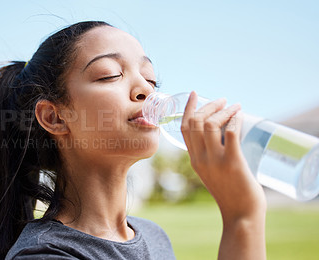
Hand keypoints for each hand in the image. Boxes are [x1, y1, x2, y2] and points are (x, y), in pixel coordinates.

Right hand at [181, 91, 266, 258]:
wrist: (241, 214)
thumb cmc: (231, 192)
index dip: (188, 108)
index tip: (195, 94)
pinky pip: (229, 132)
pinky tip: (239, 115)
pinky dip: (234, 119)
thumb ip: (212, 154)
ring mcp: (215, 161)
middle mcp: (200, 159)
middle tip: (222, 100)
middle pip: (195, 122)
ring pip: (209, 124)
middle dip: (208, 105)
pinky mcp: (233, 162)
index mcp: (194, 160)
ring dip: (222, 110)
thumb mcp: (213, 172)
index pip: (184, 128)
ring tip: (234, 106)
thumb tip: (224, 131)